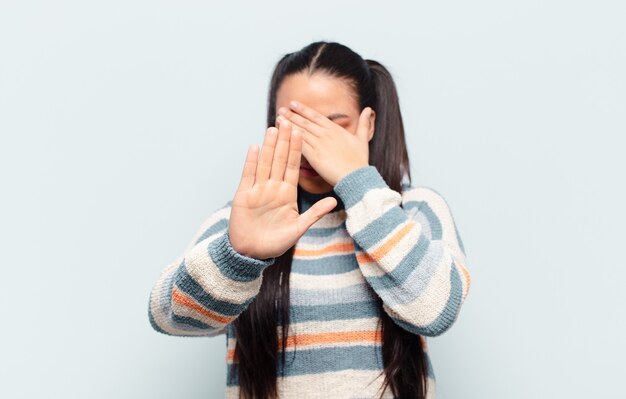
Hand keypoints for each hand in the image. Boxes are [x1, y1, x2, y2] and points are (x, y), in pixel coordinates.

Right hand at [228, 119, 337, 259]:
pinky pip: (248, 175)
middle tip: (288, 120)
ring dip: (269, 146)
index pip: (293, 166)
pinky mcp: (244, 195)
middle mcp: (273, 188)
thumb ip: (315, 213)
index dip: (297, 149)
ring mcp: (258, 190)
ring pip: (265, 163)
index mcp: (288, 193)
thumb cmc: (276, 243)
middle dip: (283, 141)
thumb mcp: (298, 228)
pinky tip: (255, 147)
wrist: (252, 253)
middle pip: (279, 160)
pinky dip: (251, 161)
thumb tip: (334, 201)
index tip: (302, 132)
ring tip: (273, 128)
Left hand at [277, 101, 373, 185]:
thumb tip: (369, 109)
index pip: (316, 116)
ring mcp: (319, 144)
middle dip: (292, 115)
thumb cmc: (360, 161)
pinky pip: (299, 145)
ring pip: (300, 131)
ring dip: (288, 124)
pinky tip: (281, 135)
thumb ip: (363, 123)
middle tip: (281, 109)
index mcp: (335, 129)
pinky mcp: (314, 156)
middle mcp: (325, 134)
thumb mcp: (363, 139)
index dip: (303, 109)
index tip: (293, 103)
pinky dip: (289, 139)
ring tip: (278, 118)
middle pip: (305, 122)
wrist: (356, 176)